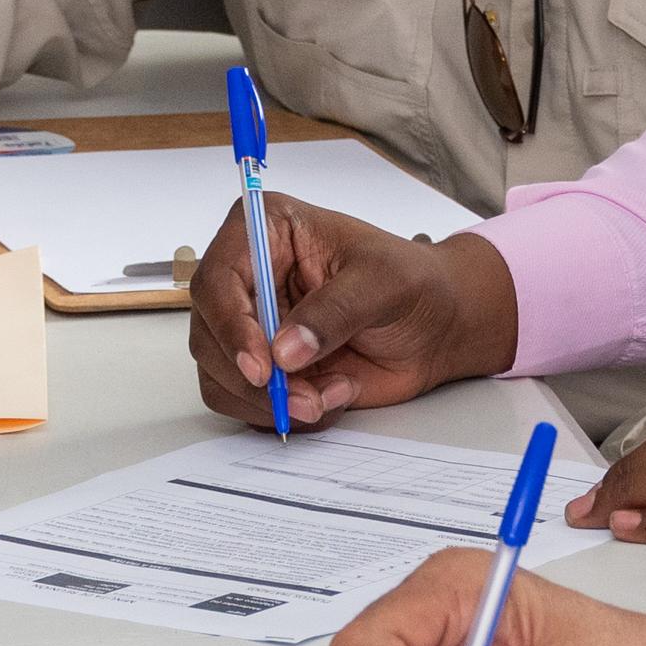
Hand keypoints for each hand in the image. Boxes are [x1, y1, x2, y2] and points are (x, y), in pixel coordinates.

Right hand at [187, 198, 516, 431]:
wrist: (437, 326)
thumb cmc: (413, 283)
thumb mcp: (385, 281)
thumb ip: (336, 311)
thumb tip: (285, 349)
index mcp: (265, 232)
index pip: (217, 279)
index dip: (230, 325)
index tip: (262, 366)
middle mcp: (248, 280)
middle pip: (208, 335)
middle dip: (252, 378)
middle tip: (300, 398)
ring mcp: (251, 328)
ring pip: (220, 377)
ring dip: (270, 402)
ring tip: (329, 395)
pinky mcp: (265, 368)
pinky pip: (246, 404)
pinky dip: (285, 413)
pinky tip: (332, 395)